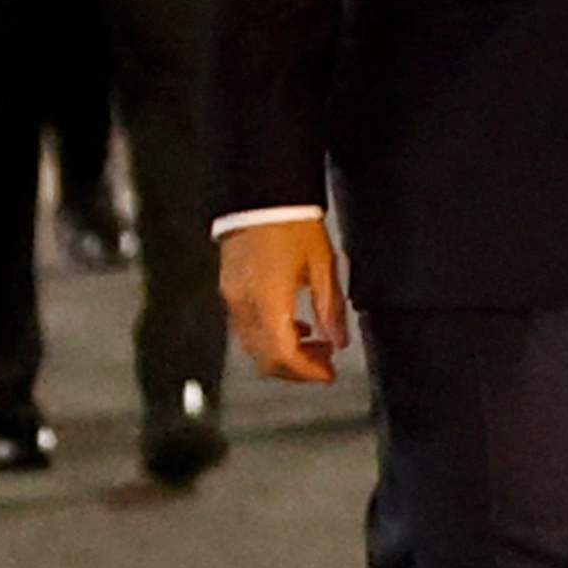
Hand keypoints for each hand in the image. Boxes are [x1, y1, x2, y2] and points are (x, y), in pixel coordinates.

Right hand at [220, 213, 350, 383]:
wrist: (262, 193)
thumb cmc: (292, 222)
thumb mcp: (322, 265)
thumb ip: (331, 308)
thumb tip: (339, 341)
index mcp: (269, 298)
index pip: (283, 354)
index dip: (306, 371)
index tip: (328, 374)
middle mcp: (244, 303)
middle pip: (265, 358)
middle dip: (296, 368)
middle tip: (324, 364)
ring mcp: (232, 296)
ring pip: (253, 346)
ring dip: (283, 354)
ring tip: (314, 343)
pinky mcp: (229, 288)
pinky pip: (246, 327)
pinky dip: (269, 337)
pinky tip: (292, 325)